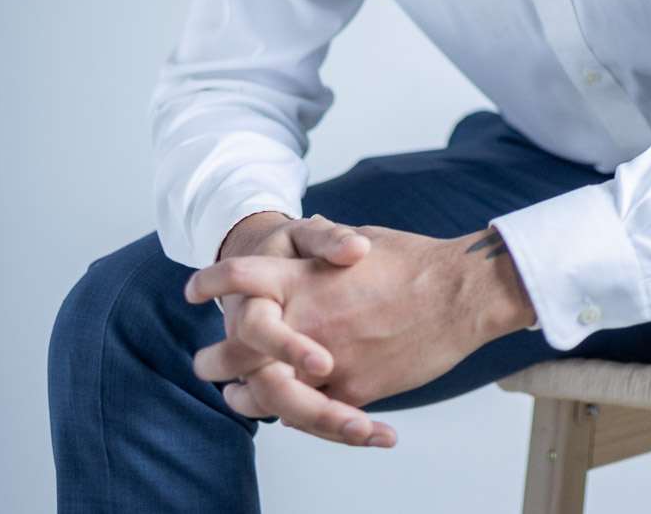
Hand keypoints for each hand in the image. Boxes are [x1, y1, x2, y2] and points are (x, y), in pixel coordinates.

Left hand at [186, 220, 534, 443]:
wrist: (458, 294)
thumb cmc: (412, 261)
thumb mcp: (358, 240)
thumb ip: (324, 248)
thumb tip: (313, 235)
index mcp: (303, 274)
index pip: (239, 276)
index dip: (212, 282)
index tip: (193, 290)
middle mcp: (305, 317)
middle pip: (236, 345)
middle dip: (216, 359)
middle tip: (205, 363)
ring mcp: (326, 359)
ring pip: (266, 392)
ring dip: (245, 397)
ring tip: (235, 398)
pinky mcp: (352, 392)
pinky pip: (311, 413)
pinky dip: (295, 415)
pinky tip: (285, 415)